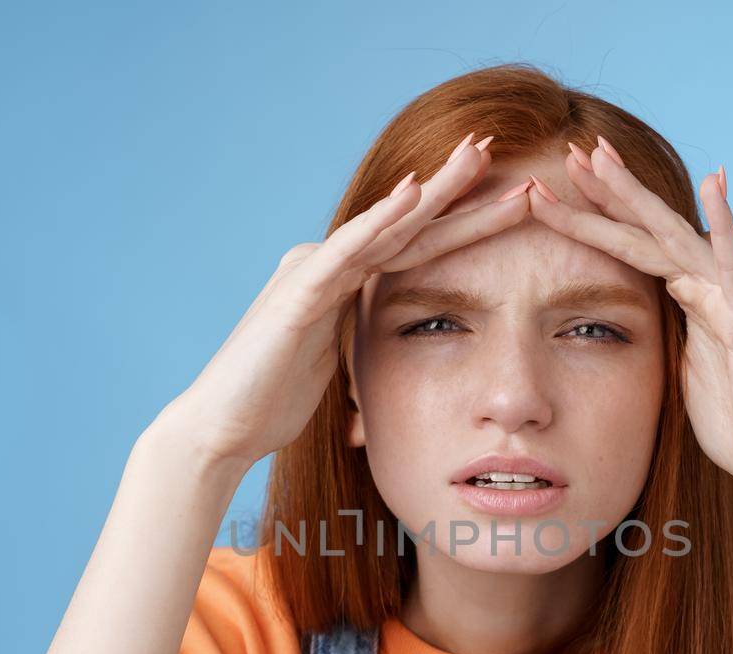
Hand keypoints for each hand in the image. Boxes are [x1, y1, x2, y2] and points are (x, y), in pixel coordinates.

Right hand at [151, 133, 531, 470]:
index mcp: (341, 282)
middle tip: (498, 146)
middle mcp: (328, 265)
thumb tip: (394, 345)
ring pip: (388, 226)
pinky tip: (414, 192)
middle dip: (458, 188)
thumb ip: (359, 339)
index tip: (510, 197)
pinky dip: (381, 220)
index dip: (462, 222)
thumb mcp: (336, 363)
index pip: (414, 247)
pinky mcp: (299, 293)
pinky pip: (348, 250)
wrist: (222, 426)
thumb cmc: (273, 400)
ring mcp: (313, 273)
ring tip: (477, 154)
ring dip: (435, 191)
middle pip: (408, 225)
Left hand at [526, 138, 732, 508]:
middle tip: (570, 149)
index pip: (632, 248)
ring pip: (674, 237)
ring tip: (602, 158)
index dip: (596, 217)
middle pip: (646, 229)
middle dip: (608, 191)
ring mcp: (729, 301)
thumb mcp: (680, 374)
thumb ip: (665, 337)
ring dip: (637, 196)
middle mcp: (707, 290)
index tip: (555, 188)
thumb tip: (639, 320)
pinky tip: (715, 182)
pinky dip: (725, 225)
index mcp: (686, 302)